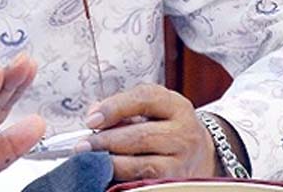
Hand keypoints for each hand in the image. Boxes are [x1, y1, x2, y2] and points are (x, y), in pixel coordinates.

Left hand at [78, 83, 215, 180]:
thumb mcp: (152, 108)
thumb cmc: (167, 126)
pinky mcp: (176, 183)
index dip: (115, 108)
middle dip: (106, 141)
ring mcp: (182, 161)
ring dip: (113, 163)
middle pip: (141, 136)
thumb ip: (122, 107)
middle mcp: (184, 133)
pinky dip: (124, 178)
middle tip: (83, 146)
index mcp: (176, 106)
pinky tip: (109, 174)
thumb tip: (94, 113)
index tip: (92, 119)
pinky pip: (146, 181)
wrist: (200, 153)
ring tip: (93, 160)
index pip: (145, 99)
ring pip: (144, 164)